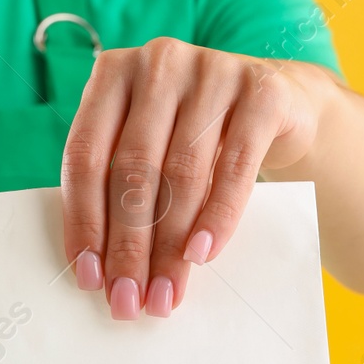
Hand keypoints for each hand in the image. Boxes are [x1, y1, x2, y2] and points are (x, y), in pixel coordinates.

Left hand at [61, 38, 334, 317]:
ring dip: (169, 245)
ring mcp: (211, 70)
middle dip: (128, 246)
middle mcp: (158, 63)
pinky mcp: (262, 90)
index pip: (85, 156)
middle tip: (128, 299)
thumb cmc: (195, 136)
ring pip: (180, 172)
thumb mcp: (151, 147)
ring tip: (165, 292)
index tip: (88, 277)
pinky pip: (233, 166)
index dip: (83, 221)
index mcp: (112, 74)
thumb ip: (119, 187)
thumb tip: (100, 271)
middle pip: (132, 170)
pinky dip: (216, 217)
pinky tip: (201, 254)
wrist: (280, 101)